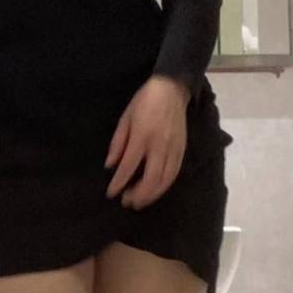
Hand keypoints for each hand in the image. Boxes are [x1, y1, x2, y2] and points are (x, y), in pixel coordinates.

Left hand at [104, 75, 189, 208]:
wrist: (171, 90)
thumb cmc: (143, 102)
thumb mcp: (124, 119)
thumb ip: (117, 143)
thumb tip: (110, 166)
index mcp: (142, 136)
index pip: (129, 166)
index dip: (119, 183)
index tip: (111, 193)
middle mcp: (159, 145)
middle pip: (150, 179)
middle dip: (138, 195)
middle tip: (127, 202)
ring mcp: (173, 149)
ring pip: (164, 180)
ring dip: (151, 195)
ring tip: (139, 201)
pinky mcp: (182, 150)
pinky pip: (174, 174)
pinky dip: (164, 186)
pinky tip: (155, 191)